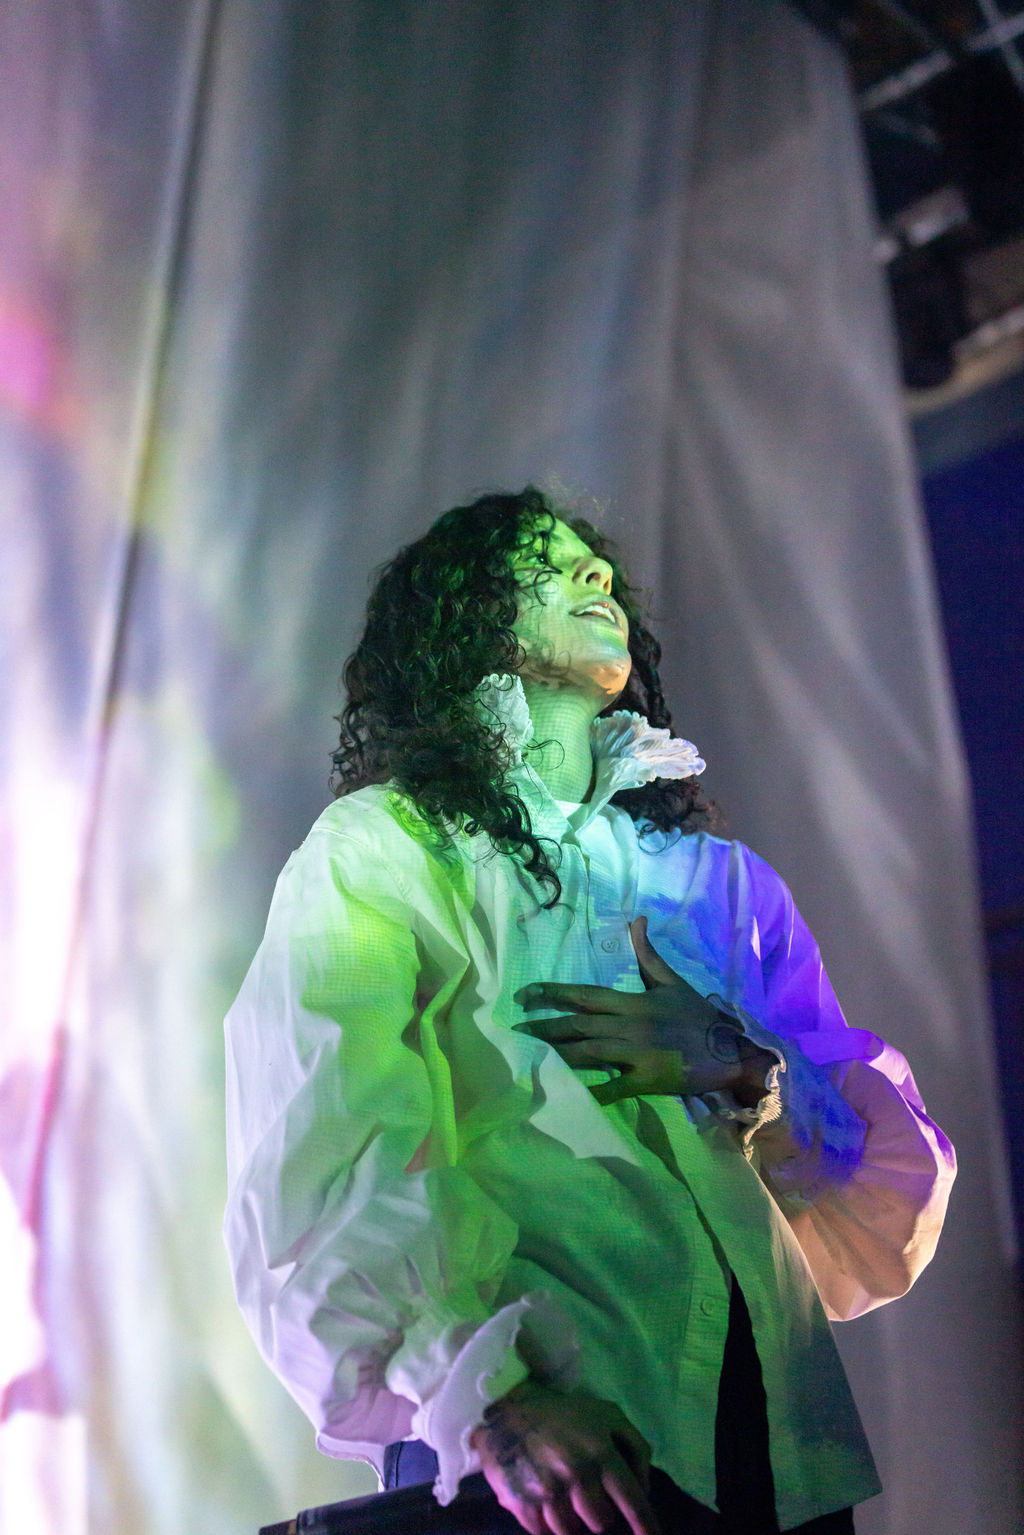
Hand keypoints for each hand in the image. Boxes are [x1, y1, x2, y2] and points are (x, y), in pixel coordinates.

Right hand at [469, 1378, 657, 1534]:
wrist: (508, 1412)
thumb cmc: (564, 1415)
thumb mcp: (608, 1415)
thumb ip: (637, 1447)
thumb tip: (644, 1489)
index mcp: (601, 1452)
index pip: (631, 1498)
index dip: (645, 1525)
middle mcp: (578, 1474)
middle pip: (600, 1522)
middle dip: (597, 1513)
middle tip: (584, 1493)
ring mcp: (549, 1491)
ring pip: (571, 1531)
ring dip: (570, 1519)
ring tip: (561, 1495)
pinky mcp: (523, 1503)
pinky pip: (543, 1532)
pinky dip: (546, 1523)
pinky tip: (542, 1501)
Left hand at [518, 916, 773, 1106]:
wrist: (732, 1050)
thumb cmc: (699, 1017)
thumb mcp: (672, 982)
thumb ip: (648, 954)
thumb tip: (636, 919)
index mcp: (633, 1002)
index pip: (584, 994)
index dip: (552, 992)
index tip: (524, 995)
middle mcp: (630, 1025)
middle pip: (577, 1024)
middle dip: (544, 1026)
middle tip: (516, 1031)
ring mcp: (637, 1053)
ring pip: (588, 1052)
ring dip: (557, 1053)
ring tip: (529, 1056)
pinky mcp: (647, 1079)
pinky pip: (613, 1087)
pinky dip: (592, 1091)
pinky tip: (568, 1095)